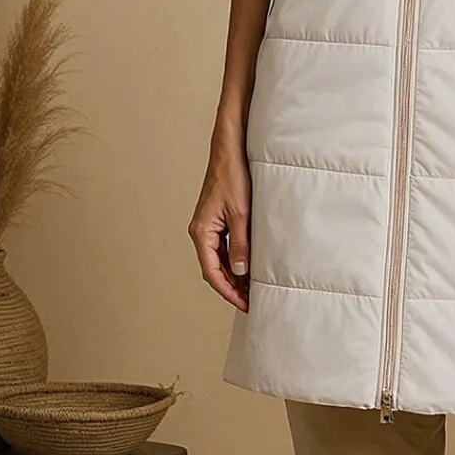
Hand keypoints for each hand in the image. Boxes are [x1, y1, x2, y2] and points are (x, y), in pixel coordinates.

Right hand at [189, 140, 251, 311]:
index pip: (211, 271)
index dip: (228, 291)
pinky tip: (249, 265)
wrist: (230, 151)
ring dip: (234, 274)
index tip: (244, 304)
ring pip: (219, 259)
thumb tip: (240, 271)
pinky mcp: (218, 219)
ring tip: (253, 288)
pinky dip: (236, 259)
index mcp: (201, 232)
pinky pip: (224, 247)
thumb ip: (240, 245)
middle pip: (214, 268)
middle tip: (252, 300)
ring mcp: (209, 226)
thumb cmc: (232, 177)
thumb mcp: (240, 214)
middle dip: (232, 286)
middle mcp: (201, 231)